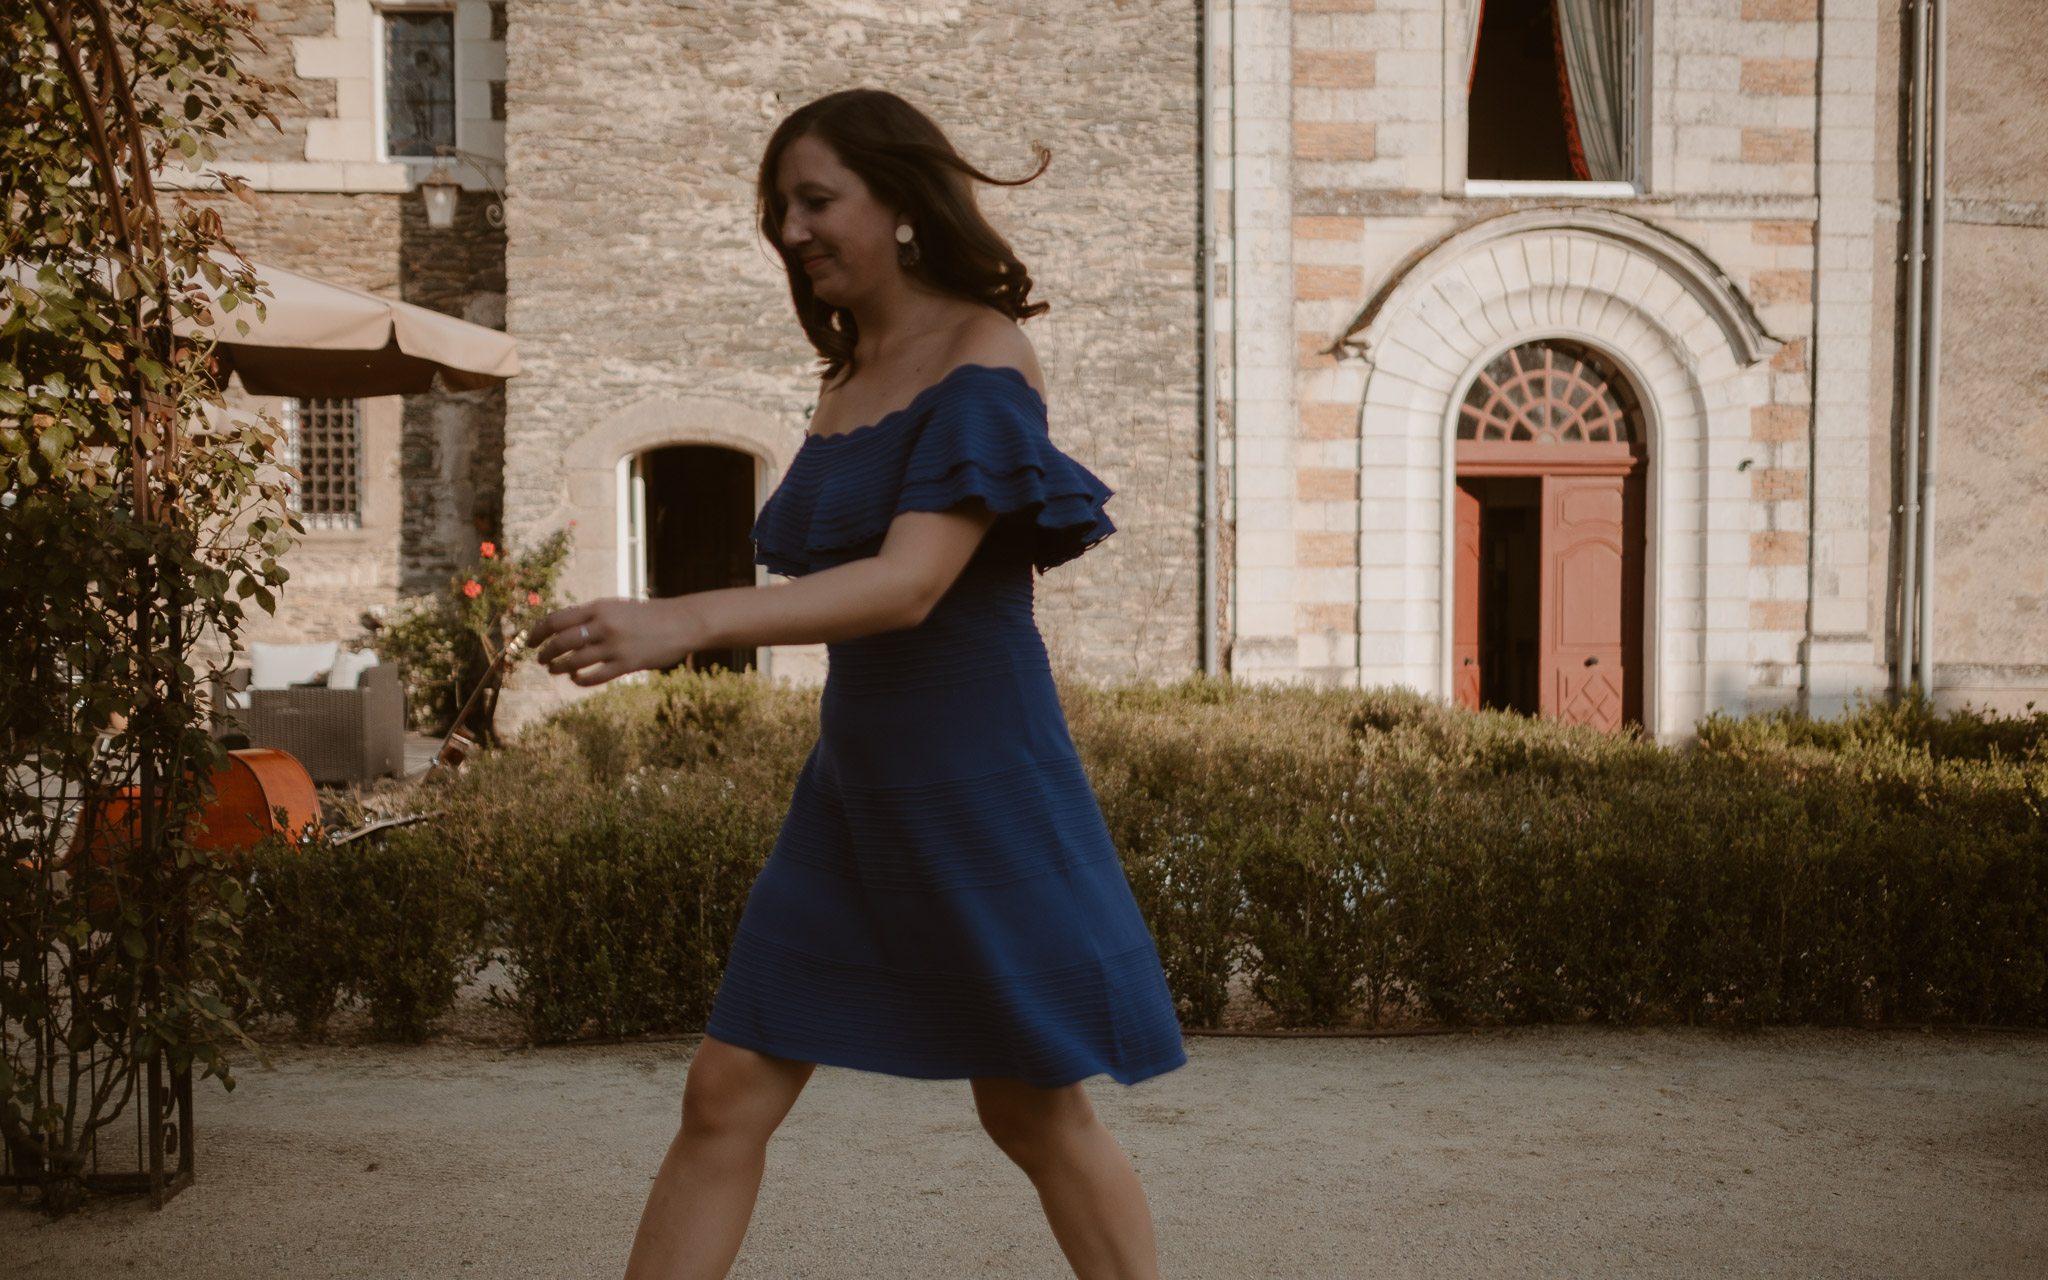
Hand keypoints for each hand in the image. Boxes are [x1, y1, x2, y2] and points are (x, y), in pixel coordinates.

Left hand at [529, 597, 705, 686]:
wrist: (682, 622)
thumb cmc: (647, 615)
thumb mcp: (616, 607)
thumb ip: (592, 616)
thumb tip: (562, 629)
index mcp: (599, 607)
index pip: (556, 619)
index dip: (538, 632)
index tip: (531, 641)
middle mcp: (604, 625)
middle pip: (561, 642)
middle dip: (545, 652)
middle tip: (541, 659)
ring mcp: (615, 645)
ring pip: (574, 661)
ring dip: (559, 667)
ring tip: (554, 669)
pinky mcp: (627, 664)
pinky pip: (594, 676)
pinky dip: (580, 679)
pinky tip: (576, 678)